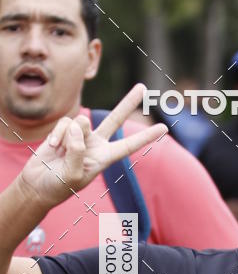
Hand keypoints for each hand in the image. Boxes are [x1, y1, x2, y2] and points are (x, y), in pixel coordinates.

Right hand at [19, 84, 166, 208]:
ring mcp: (80, 135)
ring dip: (69, 136)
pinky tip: (52, 147)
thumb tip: (79, 126)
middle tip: (143, 87)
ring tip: (61, 152)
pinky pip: (65, 123)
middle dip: (128, 102)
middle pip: (115, 119)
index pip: (129, 145)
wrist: (38, 185)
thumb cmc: (58, 186)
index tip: (164, 128)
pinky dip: (57, 134)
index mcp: (104, 158)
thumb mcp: (72, 175)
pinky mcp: (65, 130)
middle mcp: (96, 144)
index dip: (146, 137)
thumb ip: (77, 152)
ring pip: (81, 121)